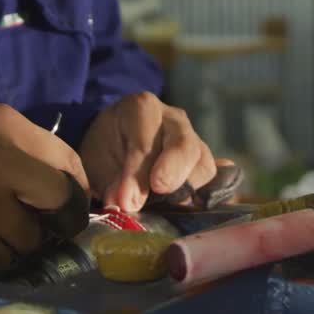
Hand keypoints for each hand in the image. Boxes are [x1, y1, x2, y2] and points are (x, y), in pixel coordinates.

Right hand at [0, 104, 88, 273]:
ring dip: (18, 242)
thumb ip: (29, 147)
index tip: (65, 204)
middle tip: (44, 225)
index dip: (74, 190)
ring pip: (29, 240)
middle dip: (58, 220)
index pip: (68, 163)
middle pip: (60, 202)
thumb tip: (72, 185)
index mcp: (7, 129)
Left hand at [80, 92, 222, 211]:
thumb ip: (110, 180)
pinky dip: (208, 193)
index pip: (144, 142)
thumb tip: (127, 204)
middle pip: (184, 145)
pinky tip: (198, 204)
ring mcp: (194, 139)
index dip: (136, 175)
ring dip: (187, 188)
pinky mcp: (204, 162)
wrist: (115, 145)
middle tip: (158, 192)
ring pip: (203, 164)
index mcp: (142, 108)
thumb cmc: (105, 150)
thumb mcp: (97, 162)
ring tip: (164, 205)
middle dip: (173, 172)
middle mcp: (174, 119)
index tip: (126, 201)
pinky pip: (216, 178)